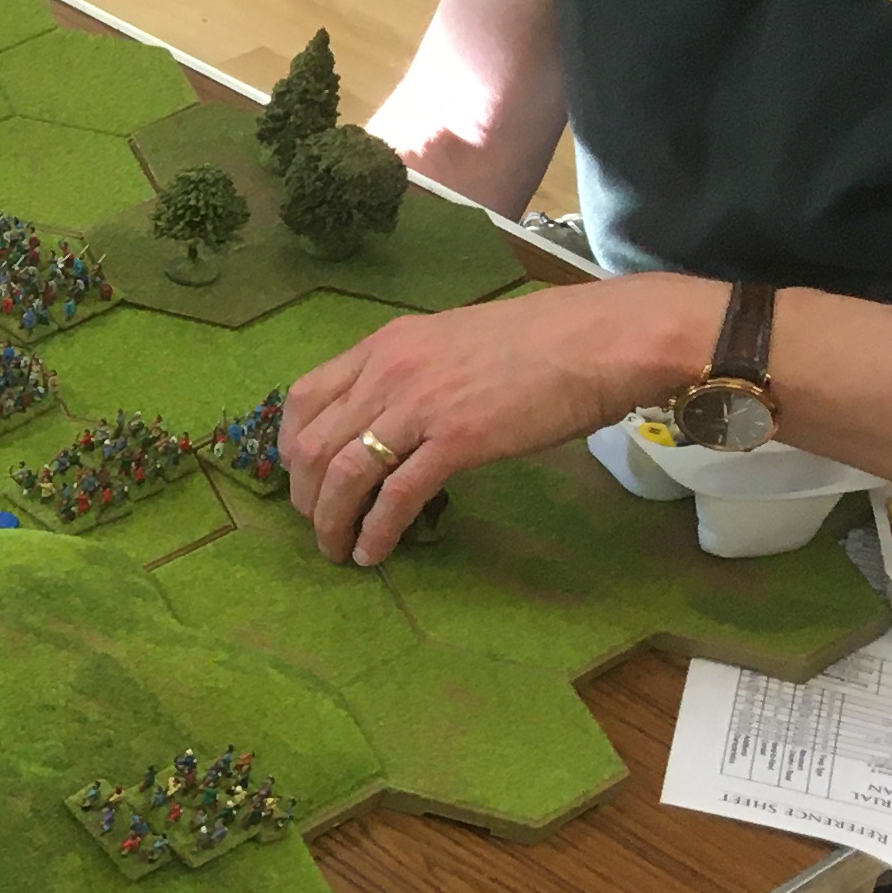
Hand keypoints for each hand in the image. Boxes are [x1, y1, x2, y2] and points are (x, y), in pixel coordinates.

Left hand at [283, 277, 697, 564]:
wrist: (601, 340)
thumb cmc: (539, 340)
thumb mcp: (450, 342)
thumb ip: (411, 373)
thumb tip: (390, 417)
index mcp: (384, 345)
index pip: (302, 397)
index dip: (290, 445)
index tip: (299, 476)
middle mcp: (388, 372)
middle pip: (313, 443)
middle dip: (305, 494)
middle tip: (316, 524)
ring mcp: (420, 406)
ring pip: (345, 472)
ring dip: (330, 520)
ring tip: (336, 549)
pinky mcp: (457, 440)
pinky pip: (397, 495)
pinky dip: (377, 530)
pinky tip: (373, 552)